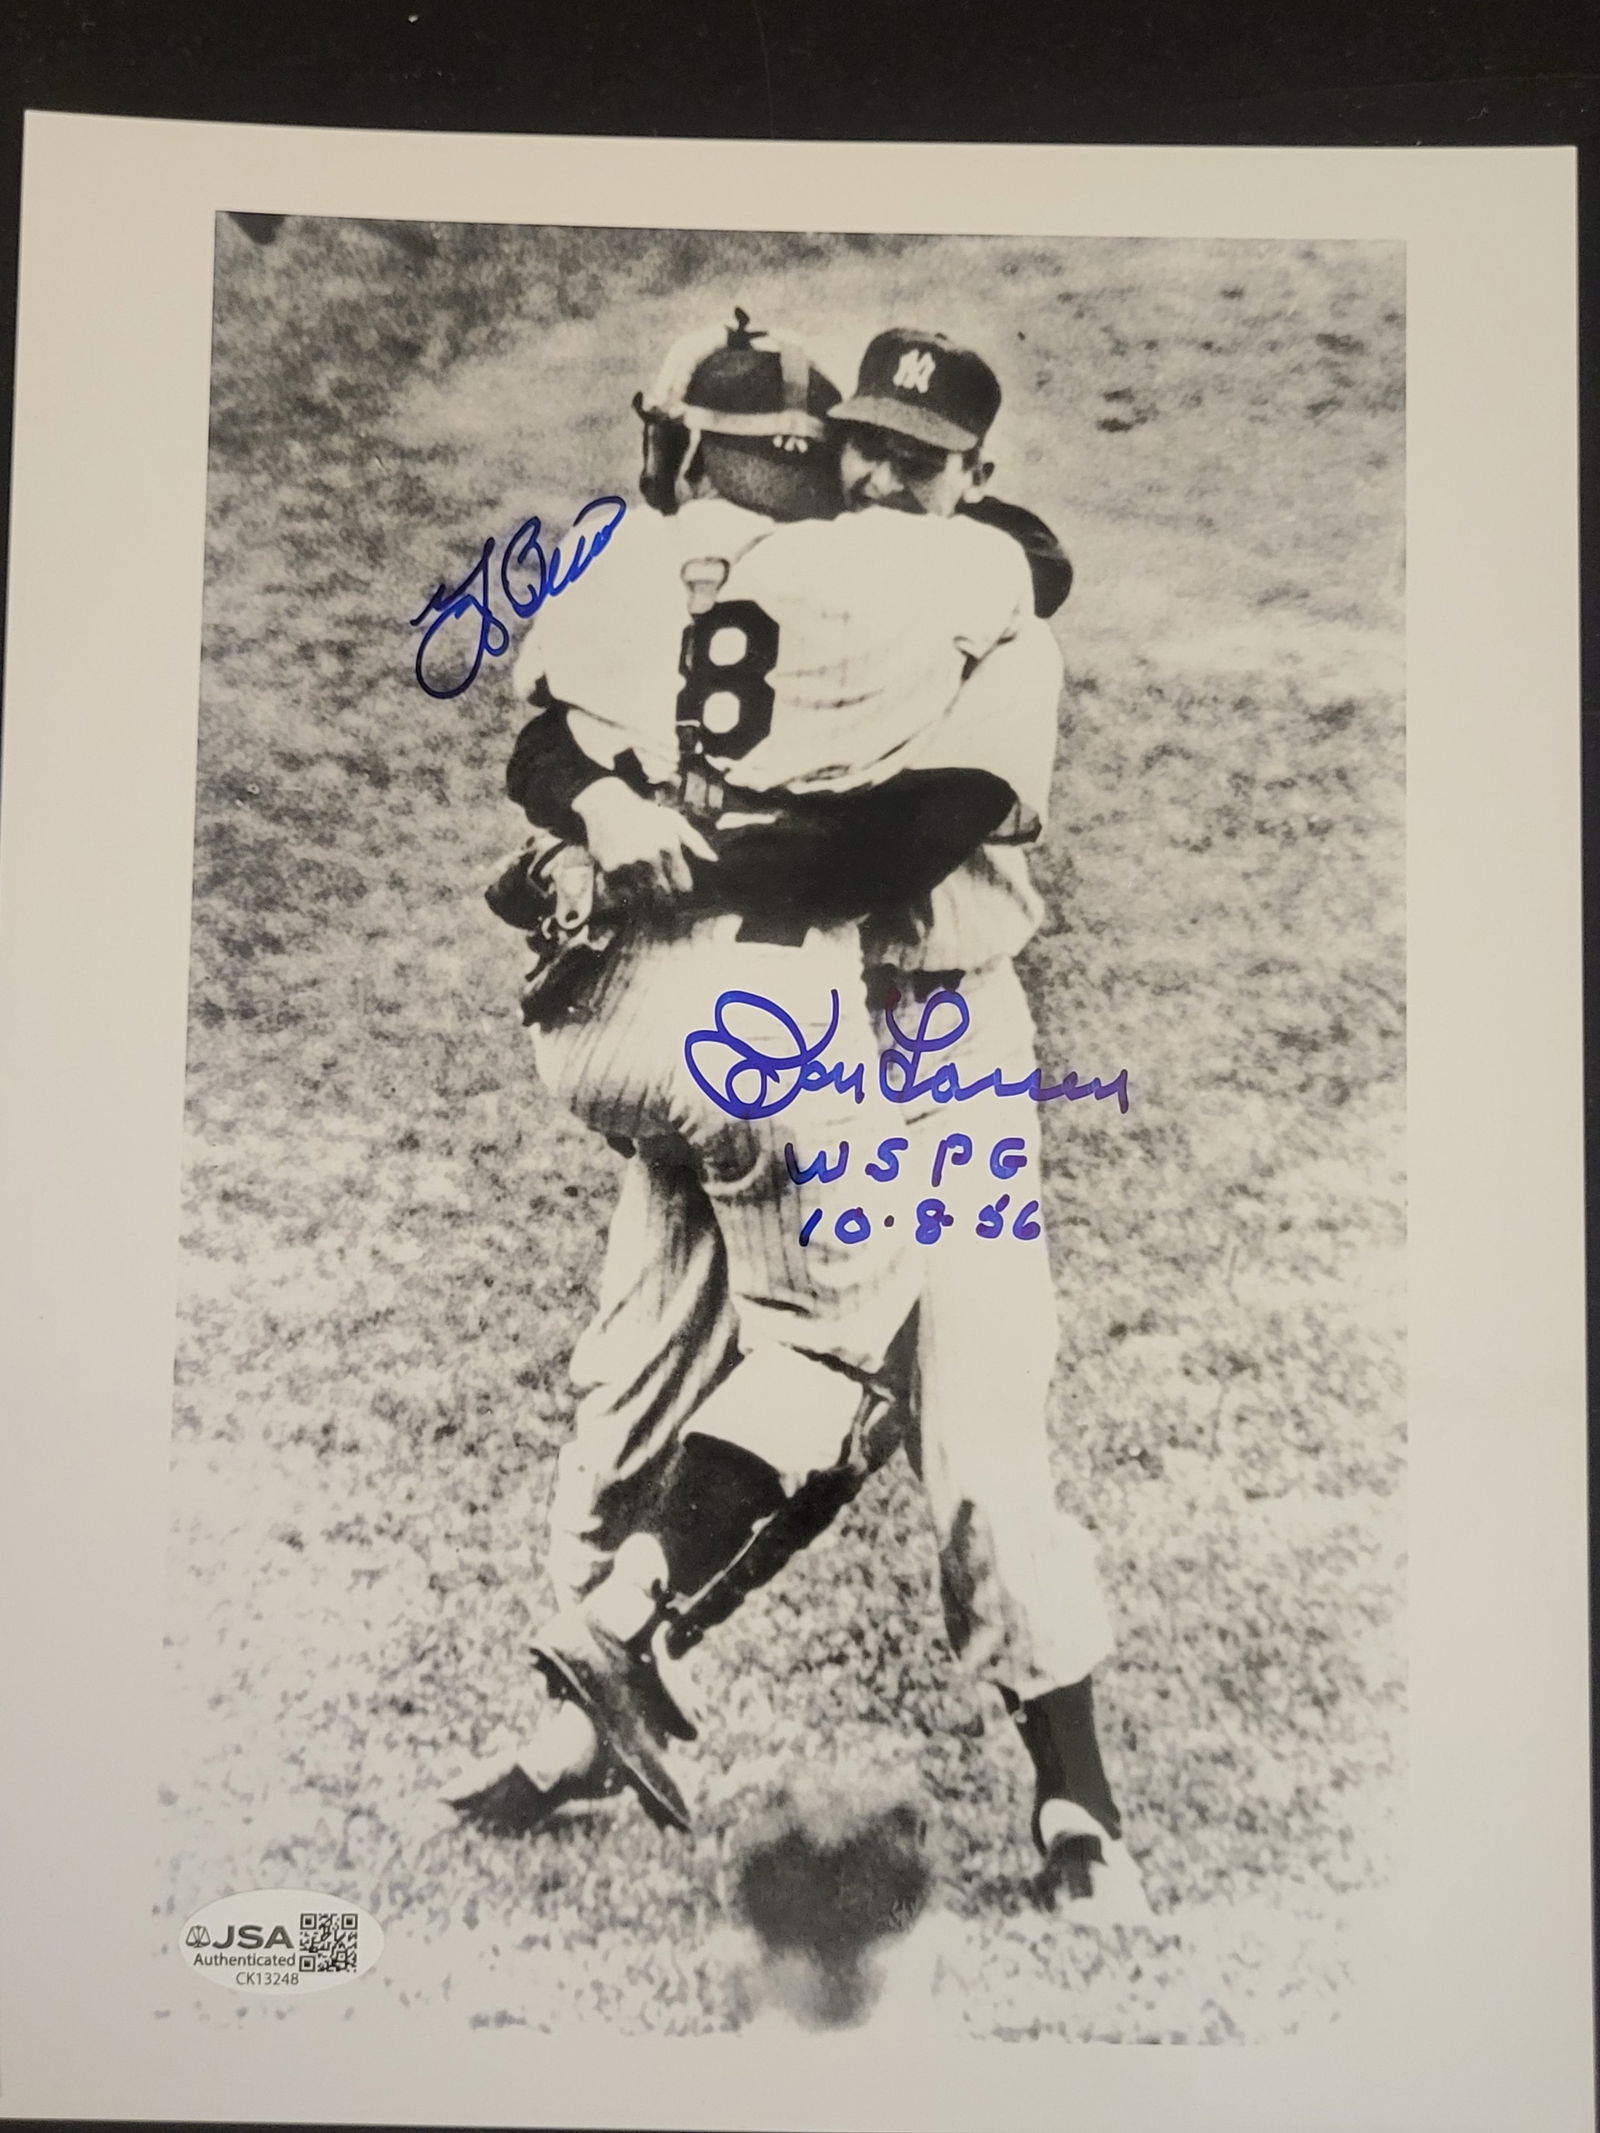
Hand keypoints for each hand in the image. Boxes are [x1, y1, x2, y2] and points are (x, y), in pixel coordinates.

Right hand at [572, 777, 716, 898]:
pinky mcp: (610, 867)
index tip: (681, 890)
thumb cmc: (646, 814)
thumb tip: (713, 859)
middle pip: (664, 892)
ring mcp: (629, 862)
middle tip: (666, 897)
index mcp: (668, 844)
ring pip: (644, 894)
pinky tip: (628, 881)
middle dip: (667, 897)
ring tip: (646, 888)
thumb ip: (695, 841)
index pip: (682, 881)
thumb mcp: (673, 821)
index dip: (683, 888)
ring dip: (647, 896)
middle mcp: (649, 855)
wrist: (607, 805)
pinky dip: (627, 892)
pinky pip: (622, 890)